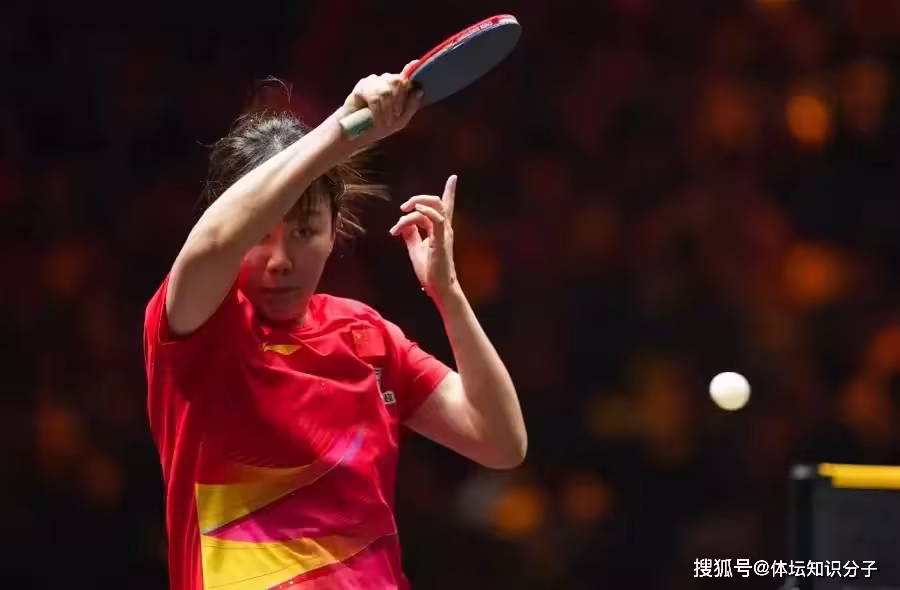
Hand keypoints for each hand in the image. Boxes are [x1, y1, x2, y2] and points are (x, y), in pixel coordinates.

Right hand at [342, 61, 422, 142]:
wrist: (357, 134)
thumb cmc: (380, 126)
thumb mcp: (400, 120)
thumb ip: (411, 106)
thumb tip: (419, 91)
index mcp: (397, 87)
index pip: (406, 75)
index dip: (411, 69)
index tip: (416, 63)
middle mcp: (386, 81)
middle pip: (397, 81)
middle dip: (398, 102)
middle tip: (395, 117)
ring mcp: (373, 82)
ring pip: (386, 90)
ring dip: (387, 109)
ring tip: (385, 122)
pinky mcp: (361, 86)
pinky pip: (374, 96)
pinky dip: (377, 110)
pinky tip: (375, 118)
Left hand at [389, 175, 459, 298]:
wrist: (438, 288)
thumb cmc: (430, 272)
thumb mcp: (416, 250)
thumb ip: (411, 235)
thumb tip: (404, 223)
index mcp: (440, 231)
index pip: (445, 207)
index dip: (449, 191)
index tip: (453, 178)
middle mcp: (445, 229)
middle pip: (438, 202)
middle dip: (419, 198)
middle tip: (403, 207)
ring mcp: (444, 234)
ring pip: (436, 206)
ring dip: (418, 203)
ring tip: (404, 211)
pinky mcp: (441, 241)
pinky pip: (437, 220)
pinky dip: (427, 212)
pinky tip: (415, 211)